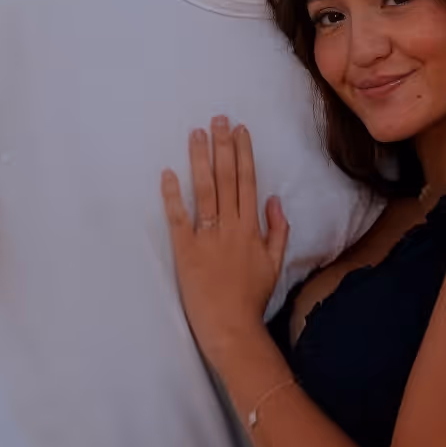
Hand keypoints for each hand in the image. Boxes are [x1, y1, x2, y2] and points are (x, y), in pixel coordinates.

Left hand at [162, 118, 289, 376]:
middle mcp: (230, 226)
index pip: (248, 181)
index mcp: (251, 228)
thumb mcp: (275, 264)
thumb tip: (275, 200)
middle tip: (218, 118)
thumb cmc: (252, 298)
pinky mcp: (185, 250)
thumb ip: (278, 230)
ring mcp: (207, 237)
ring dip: (200, 160)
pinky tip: (168, 173)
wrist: (232, 327)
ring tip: (196, 133)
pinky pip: (178, 218)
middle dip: (223, 146)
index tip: (240, 129)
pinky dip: (172, 195)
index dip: (243, 153)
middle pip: (227, 178)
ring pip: (204, 190)